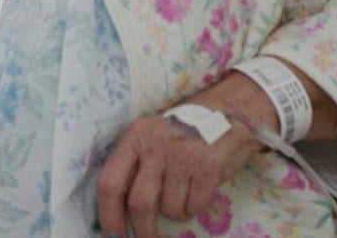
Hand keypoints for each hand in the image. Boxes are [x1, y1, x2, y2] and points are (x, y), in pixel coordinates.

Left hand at [96, 112, 263, 237]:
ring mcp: (182, 156)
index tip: (114, 234)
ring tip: (183, 192)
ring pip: (170, 210)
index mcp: (135, 137)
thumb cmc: (181, 131)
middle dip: (143, 230)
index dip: (108, 215)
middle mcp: (155, 145)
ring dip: (176, 212)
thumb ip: (133, 167)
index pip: (110, 182)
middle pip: (140, 204)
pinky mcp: (208, 167)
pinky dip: (195, 207)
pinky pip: (195, 207)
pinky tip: (199, 189)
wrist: (227, 111)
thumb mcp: (150, 138)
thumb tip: (118, 212)